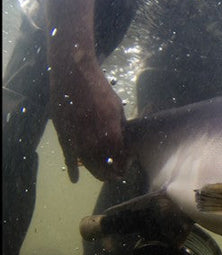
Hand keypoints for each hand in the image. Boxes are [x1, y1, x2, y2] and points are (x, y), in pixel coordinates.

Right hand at [49, 61, 126, 182]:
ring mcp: (77, 140)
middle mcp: (95, 141)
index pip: (120, 160)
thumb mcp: (118, 109)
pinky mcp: (63, 136)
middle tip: (117, 175)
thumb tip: (125, 145)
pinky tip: (75, 179)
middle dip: (112, 174)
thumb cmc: (99, 90)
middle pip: (104, 168)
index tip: (126, 168)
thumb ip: (121, 129)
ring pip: (88, 166)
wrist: (73, 76)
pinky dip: (73, 169)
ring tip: (104, 175)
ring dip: (97, 173)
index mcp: (112, 134)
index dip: (124, 167)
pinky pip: (68, 158)